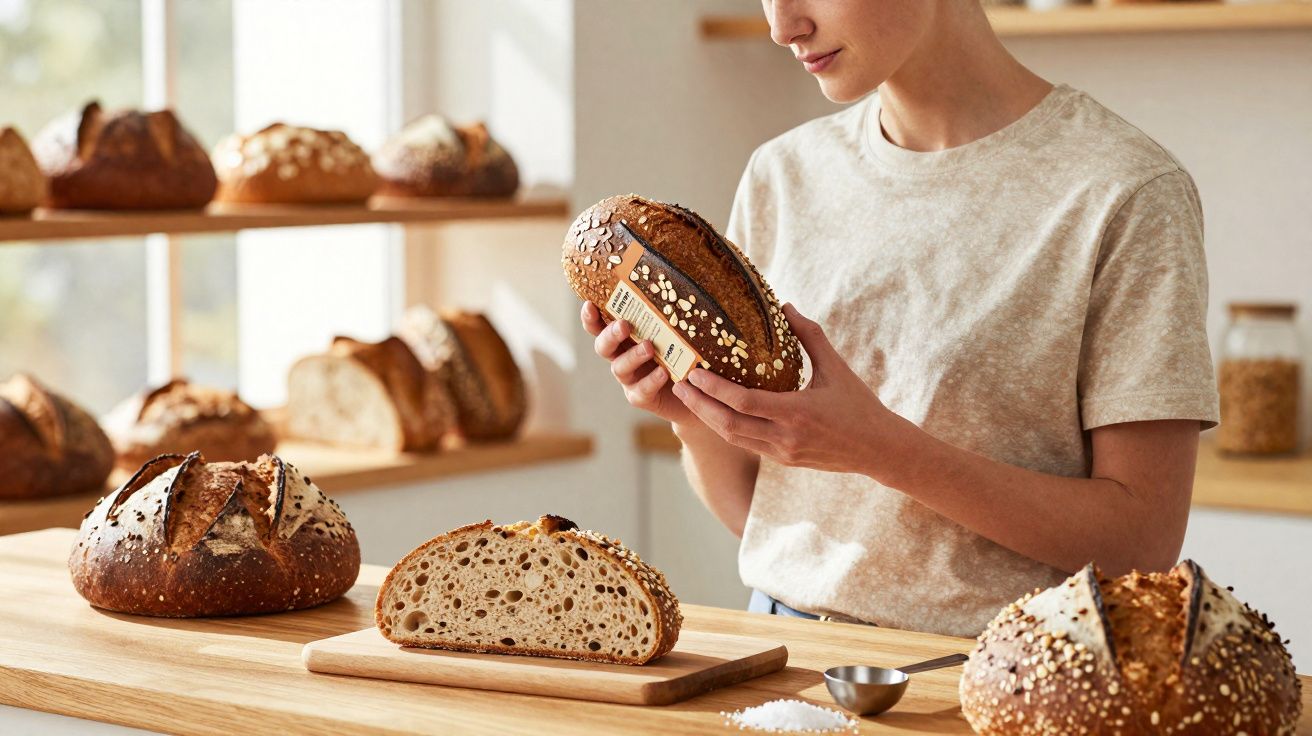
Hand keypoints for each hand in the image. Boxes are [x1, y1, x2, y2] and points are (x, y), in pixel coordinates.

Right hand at [580, 301, 698, 425]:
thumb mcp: (675, 331)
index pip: (601, 326)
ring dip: (632, 356)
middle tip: (624, 325)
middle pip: (603, 346)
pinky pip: (640, 390)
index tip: (590, 305)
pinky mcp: (641, 397)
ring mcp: (629, 378)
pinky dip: (651, 380)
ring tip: (649, 347)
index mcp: (624, 338)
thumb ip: (668, 314)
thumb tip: (677, 281)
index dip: (591, 317)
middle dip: (610, 335)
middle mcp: (621, 357)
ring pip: (619, 368)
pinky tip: (663, 372)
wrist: (695, 390)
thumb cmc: (683, 353)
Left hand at [669, 303, 906, 476]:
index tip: (693, 373)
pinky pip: (746, 444)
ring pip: (733, 438)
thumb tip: (787, 306)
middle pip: (728, 425)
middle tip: (678, 383)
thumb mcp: (836, 367)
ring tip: (689, 396)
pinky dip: (727, 427)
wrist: (878, 449)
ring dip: (707, 418)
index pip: (743, 402)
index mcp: (797, 412)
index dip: (714, 389)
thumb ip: (810, 336)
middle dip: (699, 405)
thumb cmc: (859, 404)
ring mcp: (782, 453)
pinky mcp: (782, 460)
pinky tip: (715, 411)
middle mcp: (785, 437)